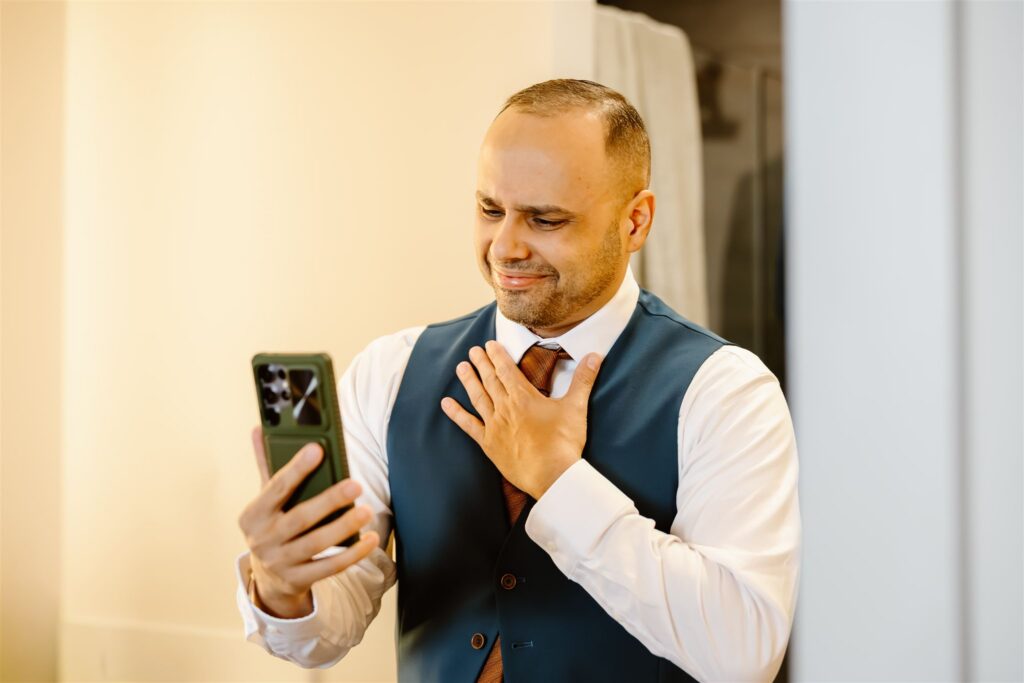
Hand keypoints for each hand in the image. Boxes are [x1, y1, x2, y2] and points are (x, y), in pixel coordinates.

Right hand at [237, 427, 379, 618]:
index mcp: (253, 515)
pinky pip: (329, 567)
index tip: (318, 448)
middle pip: (299, 518)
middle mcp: (263, 540)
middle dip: (329, 501)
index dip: (296, 468)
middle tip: (356, 485)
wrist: (267, 576)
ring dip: (343, 527)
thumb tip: (258, 428)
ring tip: (366, 511)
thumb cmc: (273, 524)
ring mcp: (279, 562)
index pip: (275, 487)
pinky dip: (352, 555)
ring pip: (316, 544)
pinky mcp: (298, 580)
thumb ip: (266, 466)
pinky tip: (370, 540)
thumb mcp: (265, 499)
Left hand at [440, 340, 602, 498]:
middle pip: (490, 380)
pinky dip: (457, 414)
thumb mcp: (576, 408)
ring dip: (469, 381)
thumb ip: (584, 379)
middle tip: (473, 351)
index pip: (506, 370)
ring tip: (460, 368)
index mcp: (524, 397)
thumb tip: (596, 356)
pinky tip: (446, 404)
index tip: (489, 344)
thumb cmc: (564, 443)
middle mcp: (505, 408)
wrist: (551, 476)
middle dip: (481, 363)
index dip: (497, 355)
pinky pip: (468, 426)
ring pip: (478, 398)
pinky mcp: (489, 444)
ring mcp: (494, 426)